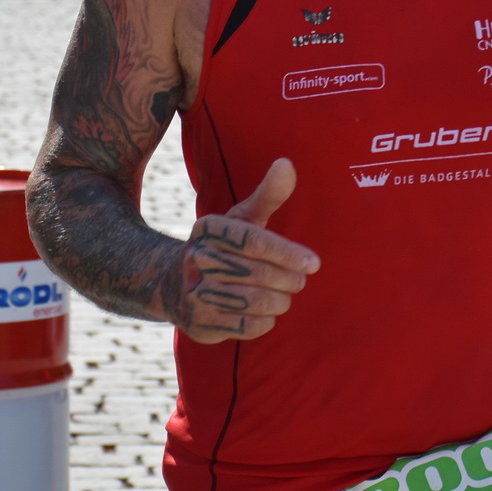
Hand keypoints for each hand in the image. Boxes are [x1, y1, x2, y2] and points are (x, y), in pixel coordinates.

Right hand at [174, 158, 319, 342]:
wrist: (178, 285)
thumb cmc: (225, 247)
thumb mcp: (243, 219)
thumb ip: (268, 195)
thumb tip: (287, 164)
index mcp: (208, 228)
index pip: (253, 241)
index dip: (287, 253)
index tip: (313, 263)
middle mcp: (195, 259)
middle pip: (256, 272)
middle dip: (287, 279)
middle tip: (300, 281)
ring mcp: (194, 293)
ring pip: (253, 301)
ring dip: (279, 301)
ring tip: (286, 296)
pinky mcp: (199, 324)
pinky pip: (245, 326)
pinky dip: (265, 321)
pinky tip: (268, 313)